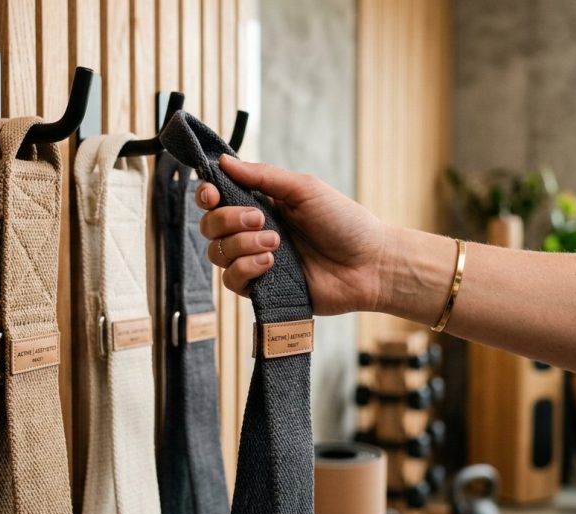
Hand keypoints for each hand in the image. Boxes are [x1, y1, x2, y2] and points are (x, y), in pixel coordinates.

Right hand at [197, 155, 388, 315]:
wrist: (369, 264)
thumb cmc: (344, 222)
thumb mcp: (304, 189)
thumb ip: (262, 176)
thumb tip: (223, 161)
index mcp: (262, 205)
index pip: (217, 200)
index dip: (206, 196)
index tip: (211, 195)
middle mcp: (253, 233)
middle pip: (210, 226)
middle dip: (227, 220)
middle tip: (261, 220)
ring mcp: (256, 262)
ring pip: (218, 254)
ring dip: (241, 244)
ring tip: (275, 244)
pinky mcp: (262, 290)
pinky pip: (232, 280)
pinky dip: (246, 268)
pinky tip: (271, 264)